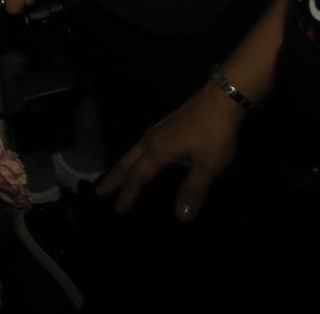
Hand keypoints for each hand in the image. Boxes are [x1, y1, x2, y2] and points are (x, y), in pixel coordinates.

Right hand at [96, 84, 244, 221]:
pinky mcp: (164, 126)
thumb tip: (181, 218)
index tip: (118, 209)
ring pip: (131, 153)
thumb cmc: (214, 134)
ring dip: (121, 167)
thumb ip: (193, 191)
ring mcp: (156, 131)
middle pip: (126, 162)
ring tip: (114, 177)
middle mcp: (150, 141)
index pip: (138, 177)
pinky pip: (140, 147)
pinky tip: (140, 158)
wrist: (221, 100)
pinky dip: (132, 158)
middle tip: (99, 192)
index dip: (128, 194)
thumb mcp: (207, 166)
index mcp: (157, 152)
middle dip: (113, 179)